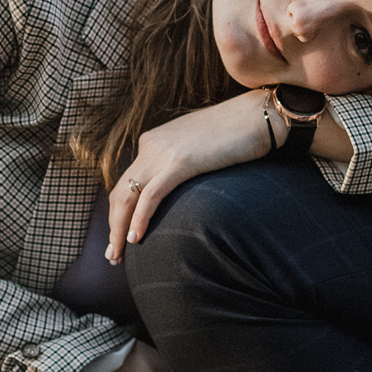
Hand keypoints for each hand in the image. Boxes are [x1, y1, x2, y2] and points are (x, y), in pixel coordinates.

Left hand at [106, 89, 273, 258]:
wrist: (257, 115)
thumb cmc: (236, 133)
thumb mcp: (197, 148)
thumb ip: (181, 164)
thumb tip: (177, 187)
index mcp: (153, 142)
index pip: (127, 183)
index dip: (121, 213)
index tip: (122, 237)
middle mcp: (151, 146)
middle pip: (121, 193)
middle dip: (113, 226)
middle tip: (115, 256)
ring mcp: (164, 153)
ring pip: (128, 196)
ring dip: (119, 230)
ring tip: (119, 255)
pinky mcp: (181, 162)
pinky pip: (151, 195)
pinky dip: (140, 218)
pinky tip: (136, 238)